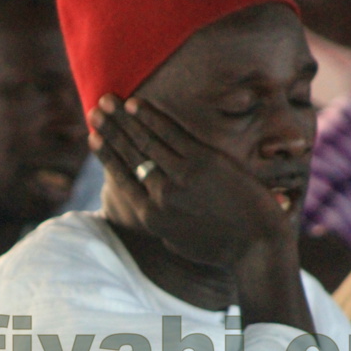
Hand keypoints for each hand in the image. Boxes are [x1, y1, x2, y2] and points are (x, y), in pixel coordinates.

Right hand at [90, 95, 292, 268]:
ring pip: (144, 141)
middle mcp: (159, 196)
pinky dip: (150, 117)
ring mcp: (180, 177)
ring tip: (107, 101)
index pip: (121, 178)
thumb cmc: (223, 249)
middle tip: (95, 110)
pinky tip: (137, 104)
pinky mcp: (203, 162)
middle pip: (129, 155)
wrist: (257, 247)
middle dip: (109, 129)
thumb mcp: (181, 242)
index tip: (92, 137)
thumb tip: (152, 211)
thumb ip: (162, 225)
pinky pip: (170, 134)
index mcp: (151, 217)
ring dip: (123, 117)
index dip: (106, 154)